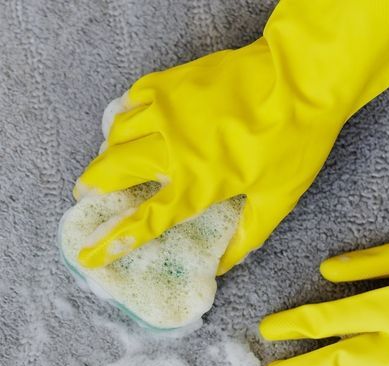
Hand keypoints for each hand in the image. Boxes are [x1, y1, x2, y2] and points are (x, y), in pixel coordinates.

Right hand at [74, 44, 340, 274]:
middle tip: (86, 196)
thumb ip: (247, 236)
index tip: (86, 254)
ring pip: (115, 135)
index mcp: (197, 184)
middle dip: (93, 188)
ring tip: (110, 162)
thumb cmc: (294, 139)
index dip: (112, 242)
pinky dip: (123, 116)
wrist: (302, 75)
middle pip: (113, 173)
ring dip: (107, 153)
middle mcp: (172, 150)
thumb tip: (224, 267)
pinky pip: (130, 101)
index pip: (145, 221)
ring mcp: (166, 111)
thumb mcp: (277, 198)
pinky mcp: (169, 83)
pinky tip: (129, 123)